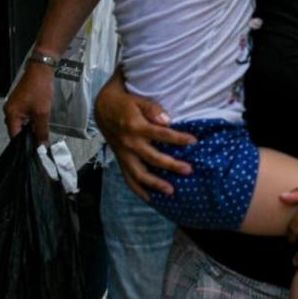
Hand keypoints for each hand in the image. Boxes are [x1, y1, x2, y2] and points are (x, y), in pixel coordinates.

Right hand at [4, 62, 55, 140]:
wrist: (42, 70)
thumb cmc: (39, 88)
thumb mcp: (42, 112)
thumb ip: (41, 129)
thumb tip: (41, 144)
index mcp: (11, 114)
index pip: (14, 135)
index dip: (25, 143)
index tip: (36, 148)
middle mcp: (10, 110)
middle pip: (18, 129)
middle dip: (30, 134)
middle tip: (42, 138)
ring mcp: (15, 105)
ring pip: (23, 122)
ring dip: (33, 126)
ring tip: (43, 127)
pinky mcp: (22, 101)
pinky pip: (26, 115)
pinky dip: (33, 118)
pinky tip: (42, 118)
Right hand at [94, 76, 195, 198]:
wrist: (103, 109)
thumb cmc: (126, 104)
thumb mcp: (139, 100)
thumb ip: (153, 109)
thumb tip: (166, 120)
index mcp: (135, 127)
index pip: (161, 134)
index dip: (178, 138)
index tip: (194, 141)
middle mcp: (129, 144)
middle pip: (152, 158)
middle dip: (171, 165)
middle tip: (188, 170)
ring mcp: (124, 154)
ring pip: (139, 174)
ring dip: (155, 184)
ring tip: (171, 191)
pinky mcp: (121, 160)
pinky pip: (128, 178)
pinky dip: (138, 189)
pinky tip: (150, 198)